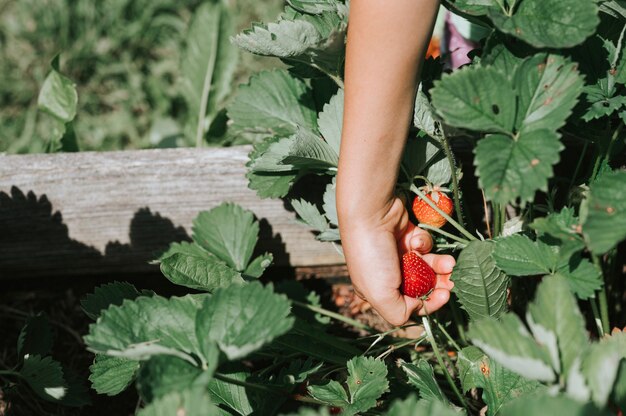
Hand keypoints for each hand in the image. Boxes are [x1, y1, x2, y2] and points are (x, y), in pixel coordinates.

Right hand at [339, 197, 454, 325]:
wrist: (372, 212)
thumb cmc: (372, 256)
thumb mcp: (380, 294)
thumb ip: (399, 313)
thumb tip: (418, 310)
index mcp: (378, 291)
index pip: (409, 305)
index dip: (429, 303)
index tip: (444, 297)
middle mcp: (389, 274)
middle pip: (422, 286)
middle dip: (439, 284)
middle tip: (454, 281)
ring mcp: (399, 254)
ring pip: (428, 266)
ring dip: (440, 266)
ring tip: (450, 263)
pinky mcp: (408, 237)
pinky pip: (424, 245)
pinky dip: (424, 244)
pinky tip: (417, 240)